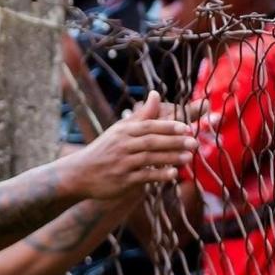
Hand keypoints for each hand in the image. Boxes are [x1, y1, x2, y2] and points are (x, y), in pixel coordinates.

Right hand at [66, 91, 197, 198]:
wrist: (80, 173)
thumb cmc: (104, 149)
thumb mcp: (120, 129)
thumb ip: (142, 114)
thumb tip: (156, 93)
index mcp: (123, 131)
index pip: (148, 126)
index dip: (168, 126)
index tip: (186, 127)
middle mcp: (122, 145)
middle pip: (151, 141)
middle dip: (174, 142)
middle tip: (195, 142)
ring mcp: (122, 163)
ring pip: (149, 158)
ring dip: (170, 157)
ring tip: (189, 157)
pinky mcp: (122, 180)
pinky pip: (144, 177)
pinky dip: (158, 175)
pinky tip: (173, 174)